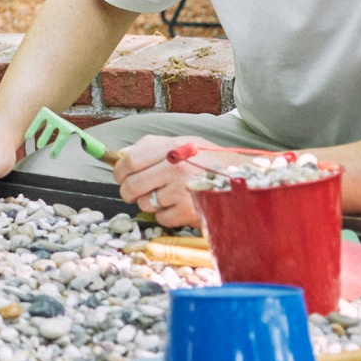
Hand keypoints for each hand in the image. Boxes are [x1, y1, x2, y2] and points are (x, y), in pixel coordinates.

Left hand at [113, 135, 237, 228]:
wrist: (242, 178)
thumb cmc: (207, 159)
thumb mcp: (181, 142)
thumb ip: (149, 146)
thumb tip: (119, 155)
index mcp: (170, 149)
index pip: (129, 161)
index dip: (119, 170)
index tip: (120, 175)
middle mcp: (175, 169)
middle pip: (132, 185)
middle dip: (127, 191)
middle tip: (131, 192)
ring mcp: (182, 192)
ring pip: (145, 203)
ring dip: (148, 202)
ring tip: (164, 195)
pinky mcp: (189, 212)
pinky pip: (161, 218)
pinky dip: (164, 215)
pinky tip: (176, 205)